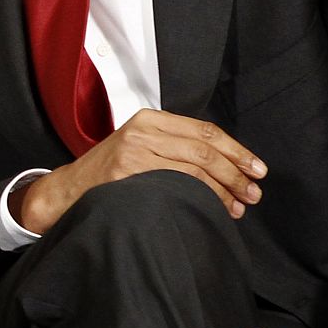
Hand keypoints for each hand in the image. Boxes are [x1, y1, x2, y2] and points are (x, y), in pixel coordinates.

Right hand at [14, 109, 265, 233]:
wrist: (69, 189)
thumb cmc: (110, 171)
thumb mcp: (140, 145)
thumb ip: (174, 145)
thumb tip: (227, 164)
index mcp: (150, 119)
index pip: (205, 131)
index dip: (236, 151)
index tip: (257, 169)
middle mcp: (143, 130)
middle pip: (205, 150)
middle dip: (236, 174)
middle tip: (254, 193)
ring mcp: (135, 151)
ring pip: (196, 168)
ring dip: (224, 190)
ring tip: (239, 206)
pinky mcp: (128, 173)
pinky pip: (178, 184)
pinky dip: (202, 198)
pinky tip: (213, 209)